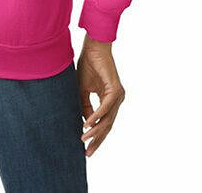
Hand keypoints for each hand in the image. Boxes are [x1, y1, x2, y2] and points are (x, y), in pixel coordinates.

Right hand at [76, 33, 125, 156]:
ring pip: (107, 119)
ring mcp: (118, 95)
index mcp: (110, 100)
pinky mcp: (115, 89)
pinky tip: (87, 124)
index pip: (104, 123)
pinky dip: (96, 116)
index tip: (85, 147)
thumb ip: (85, 107)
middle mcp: (116, 100)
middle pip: (108, 126)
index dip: (95, 136)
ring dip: (95, 131)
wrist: (93, 47)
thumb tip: (85, 124)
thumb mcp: (83, 90)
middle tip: (88, 153)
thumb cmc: (88, 65)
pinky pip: (105, 107)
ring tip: (84, 140)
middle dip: (97, 140)